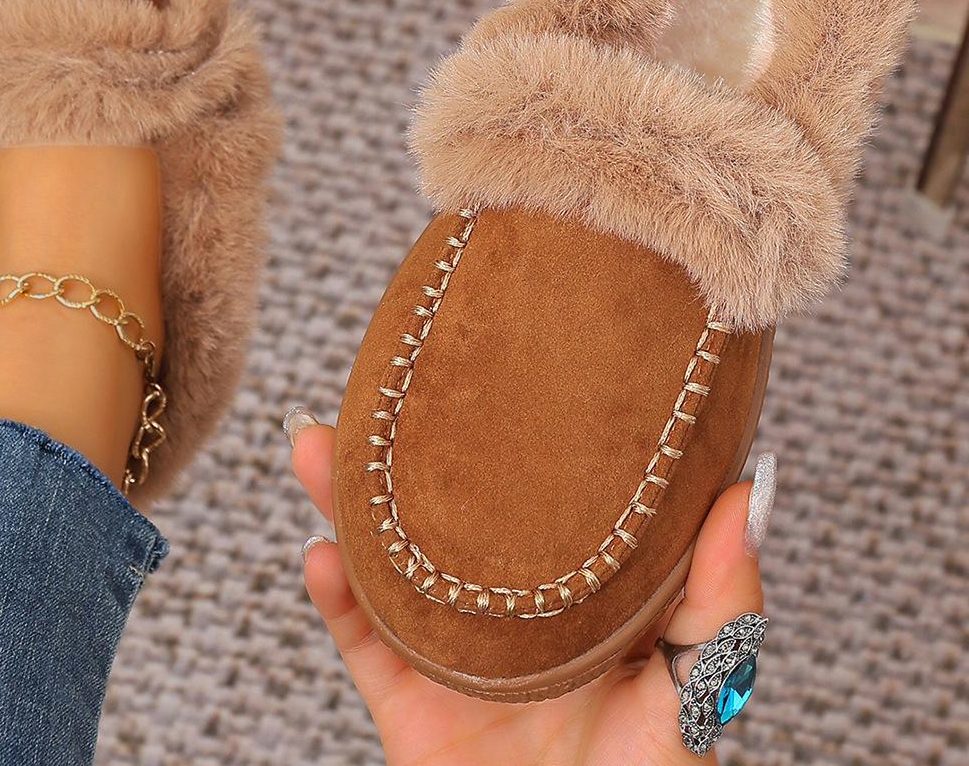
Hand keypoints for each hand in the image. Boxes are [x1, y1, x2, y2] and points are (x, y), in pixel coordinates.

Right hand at [287, 408, 775, 765]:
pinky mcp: (409, 705)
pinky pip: (362, 644)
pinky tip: (321, 554)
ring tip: (316, 446)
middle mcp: (507, 610)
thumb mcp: (699, 687)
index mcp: (577, 591)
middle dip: (401, 454)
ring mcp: (454, 655)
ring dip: (345, 505)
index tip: (484, 362)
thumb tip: (751, 488)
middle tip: (371, 390)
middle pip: (443, 514)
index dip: (509, 431)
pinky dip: (337, 600)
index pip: (540, 493)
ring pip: (389, 562)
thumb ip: (722, 602)